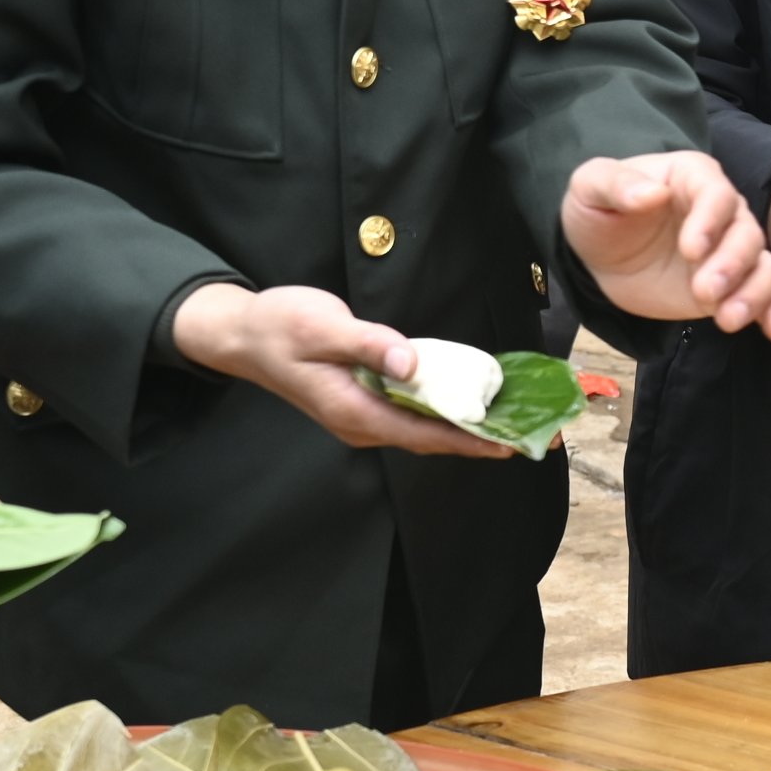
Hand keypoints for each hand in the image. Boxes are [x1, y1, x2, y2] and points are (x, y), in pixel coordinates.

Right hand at [168, 283, 509, 458]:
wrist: (243, 335)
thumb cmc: (280, 327)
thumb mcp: (323, 326)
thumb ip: (369, 345)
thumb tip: (411, 363)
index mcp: (354, 411)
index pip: (422, 434)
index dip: (466, 440)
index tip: (506, 444)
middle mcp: (361, 423)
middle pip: (429, 439)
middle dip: (477, 440)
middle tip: (526, 437)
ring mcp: (362, 416)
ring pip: (422, 429)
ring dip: (464, 427)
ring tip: (510, 423)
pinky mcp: (363, 401)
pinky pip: (411, 413)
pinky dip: (443, 411)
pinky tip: (469, 401)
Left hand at [561, 149, 770, 340]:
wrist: (601, 255)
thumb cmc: (599, 212)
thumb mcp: (590, 188)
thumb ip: (616, 185)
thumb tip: (652, 194)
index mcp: (693, 178)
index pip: (716, 193)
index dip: (710, 221)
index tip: (690, 250)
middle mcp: (722, 211)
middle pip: (746, 233)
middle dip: (731, 265)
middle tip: (704, 293)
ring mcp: (731, 250)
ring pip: (763, 265)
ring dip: (753, 293)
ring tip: (728, 320)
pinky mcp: (732, 286)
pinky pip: (765, 295)